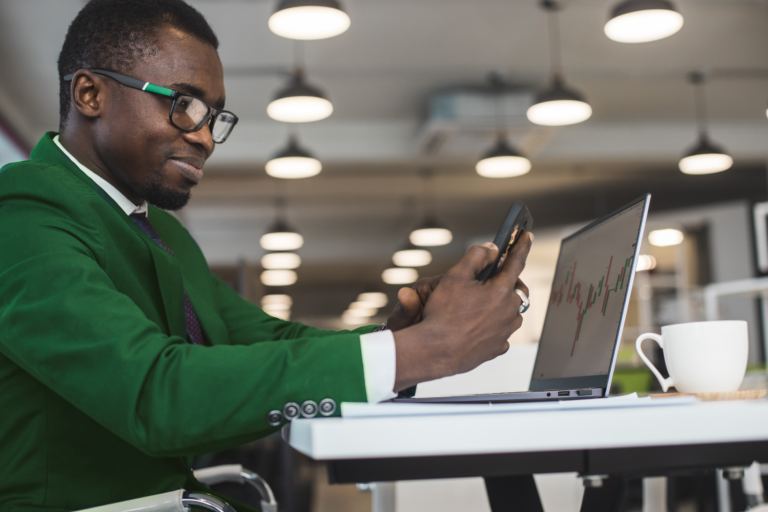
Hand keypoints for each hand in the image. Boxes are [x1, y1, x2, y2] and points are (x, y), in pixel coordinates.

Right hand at [392, 233, 532, 390]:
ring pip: (512, 314)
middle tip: (495, 278)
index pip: (516, 262)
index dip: (522, 246)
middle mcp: (508, 312)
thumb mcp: (455, 276)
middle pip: (518, 291)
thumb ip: (476, 257)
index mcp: (500, 291)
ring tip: (486, 304)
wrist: (435, 350)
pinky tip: (480, 326)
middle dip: (510, 281)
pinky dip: (496, 328)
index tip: (527, 237)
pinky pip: (502, 335)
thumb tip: (491, 249)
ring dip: (505, 306)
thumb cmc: (443, 314)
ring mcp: (504, 332)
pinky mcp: (496, 348)